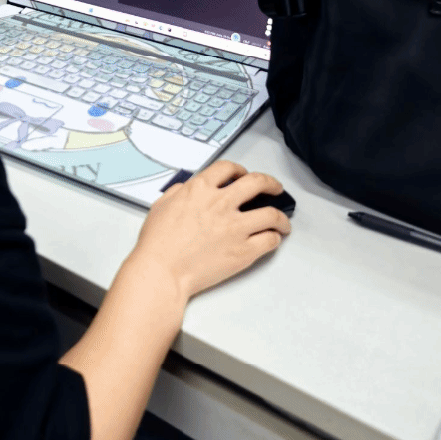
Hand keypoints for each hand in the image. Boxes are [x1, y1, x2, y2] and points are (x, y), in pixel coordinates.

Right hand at [131, 160, 290, 300]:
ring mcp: (236, 228)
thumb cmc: (157, 244)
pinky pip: (270, 240)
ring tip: (282, 221)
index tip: (244, 175)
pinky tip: (272, 239)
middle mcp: (222, 204)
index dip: (240, 170)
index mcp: (200, 189)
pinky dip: (274, 238)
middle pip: (258, 183)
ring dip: (281, 216)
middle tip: (275, 189)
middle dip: (271, 184)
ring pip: (272, 214)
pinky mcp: (244, 251)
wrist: (162, 271)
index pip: (229, 168)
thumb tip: (187, 189)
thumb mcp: (161, 205)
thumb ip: (178, 192)